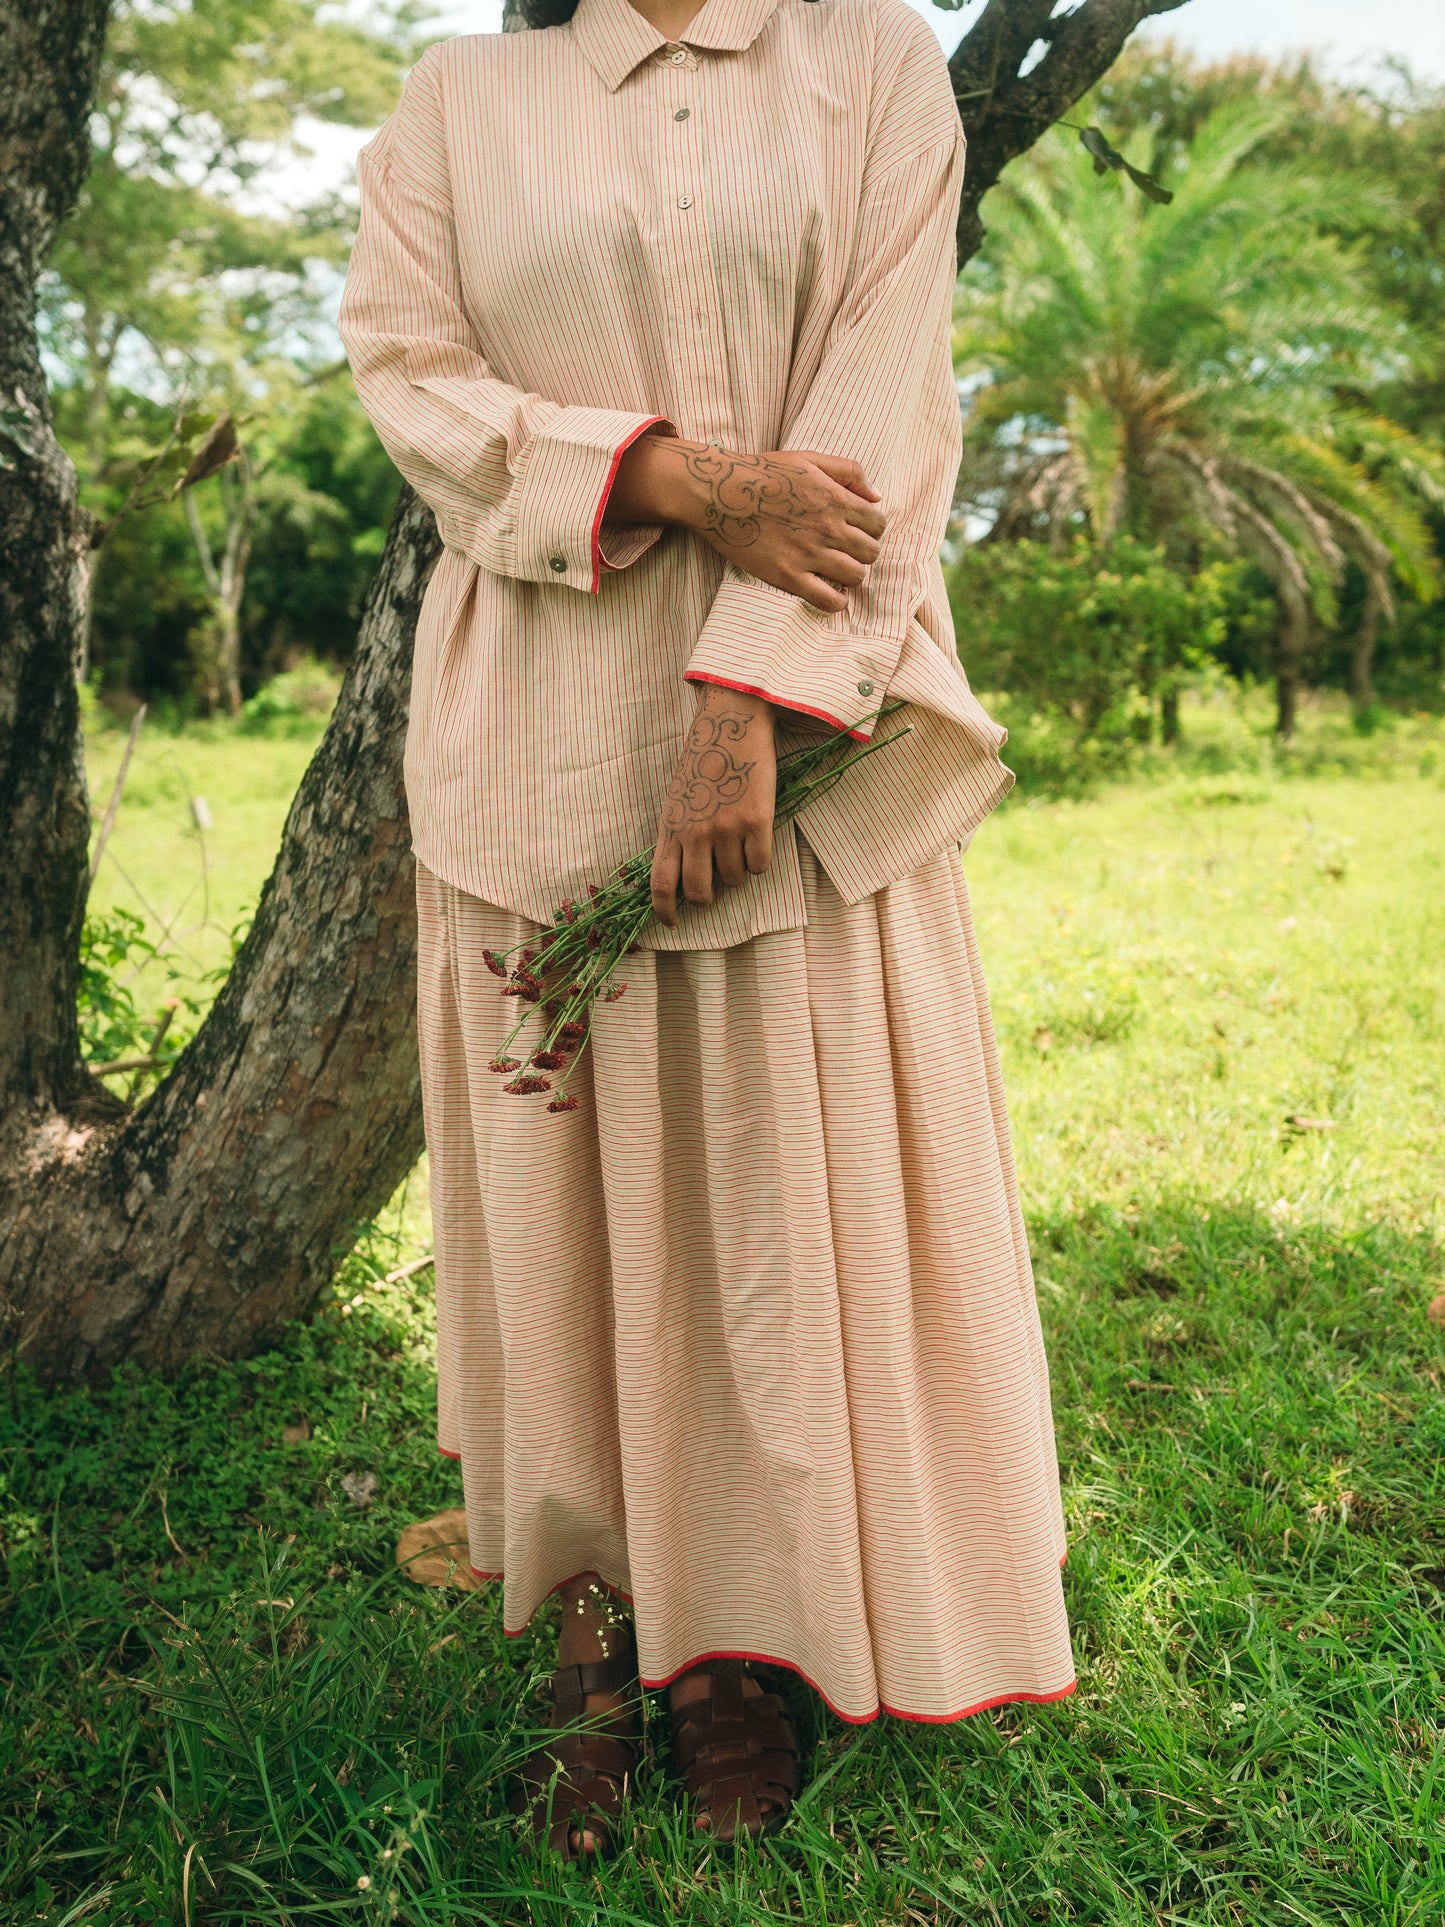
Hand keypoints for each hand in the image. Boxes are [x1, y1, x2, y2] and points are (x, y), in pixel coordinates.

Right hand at [608, 434, 885, 613]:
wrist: (719, 492)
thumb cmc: (762, 472)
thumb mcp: (809, 458)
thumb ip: (849, 471)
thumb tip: (877, 496)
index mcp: (835, 498)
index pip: (878, 524)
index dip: (871, 529)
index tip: (857, 532)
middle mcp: (827, 528)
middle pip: (871, 552)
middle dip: (863, 552)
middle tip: (845, 551)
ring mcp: (808, 554)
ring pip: (856, 576)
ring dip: (851, 576)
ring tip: (836, 571)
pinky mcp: (788, 575)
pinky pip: (828, 600)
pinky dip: (836, 602)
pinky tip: (828, 594)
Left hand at [650, 683, 776, 925]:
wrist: (730, 723)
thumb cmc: (703, 761)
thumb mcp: (677, 800)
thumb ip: (677, 836)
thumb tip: (683, 876)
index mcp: (671, 827)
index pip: (660, 884)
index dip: (664, 912)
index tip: (672, 923)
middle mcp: (695, 833)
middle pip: (699, 893)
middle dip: (707, 898)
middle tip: (715, 887)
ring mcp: (726, 828)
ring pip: (735, 880)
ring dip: (738, 872)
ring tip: (739, 844)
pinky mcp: (756, 821)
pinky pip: (760, 865)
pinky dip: (760, 861)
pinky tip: (757, 838)